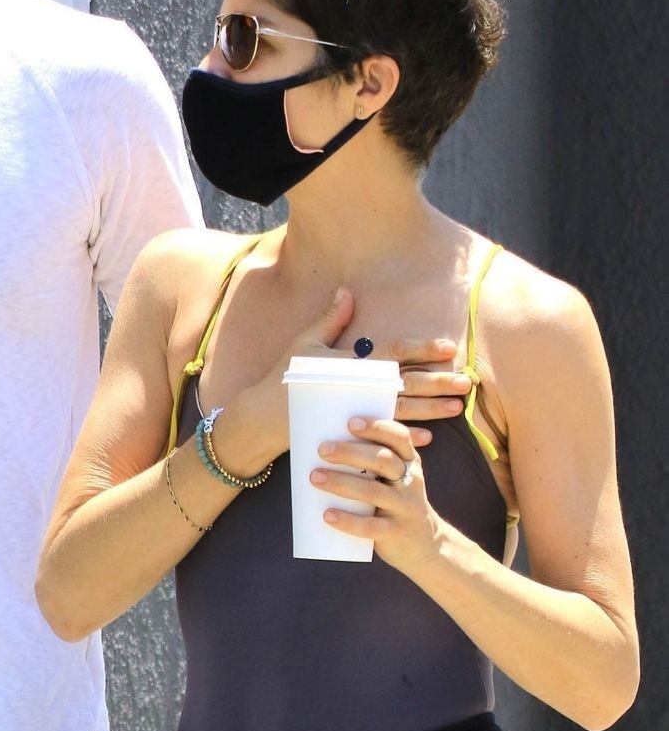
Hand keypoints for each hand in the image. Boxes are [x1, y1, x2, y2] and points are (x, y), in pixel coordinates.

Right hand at [217, 292, 468, 473]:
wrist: (263, 418)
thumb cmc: (284, 377)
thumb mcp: (305, 343)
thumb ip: (330, 319)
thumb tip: (347, 292)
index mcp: (351, 360)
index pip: (394, 350)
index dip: (421, 348)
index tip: (448, 347)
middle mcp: (358, 385)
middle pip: (405, 381)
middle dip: (438, 381)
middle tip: (466, 381)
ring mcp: (355, 410)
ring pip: (401, 409)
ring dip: (431, 409)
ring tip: (456, 407)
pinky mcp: (349, 433)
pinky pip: (383, 435)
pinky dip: (405, 436)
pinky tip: (428, 438)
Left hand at [310, 415, 440, 573]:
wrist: (425, 547)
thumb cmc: (397, 505)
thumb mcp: (396, 481)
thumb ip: (373, 464)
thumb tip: (324, 443)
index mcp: (410, 464)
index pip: (399, 438)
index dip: (377, 427)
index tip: (350, 422)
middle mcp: (411, 483)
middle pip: (383, 461)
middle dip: (351, 452)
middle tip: (322, 450)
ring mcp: (405, 508)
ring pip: (373, 492)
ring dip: (341, 483)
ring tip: (314, 477)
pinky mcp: (395, 533)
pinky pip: (370, 526)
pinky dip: (347, 520)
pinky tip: (327, 515)